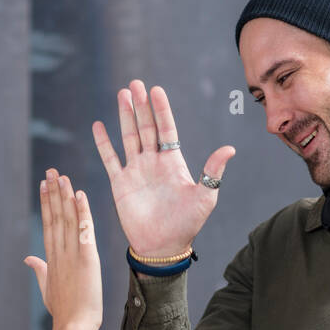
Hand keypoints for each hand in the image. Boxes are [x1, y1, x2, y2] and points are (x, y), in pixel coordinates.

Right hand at [26, 169, 102, 329]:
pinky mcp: (86, 258)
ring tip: (61, 176)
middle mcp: (59, 253)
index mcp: (52, 259)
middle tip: (52, 171)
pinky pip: (84, 230)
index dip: (47, 204)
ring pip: (67, 219)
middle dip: (53, 193)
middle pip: (55, 216)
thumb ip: (39, 270)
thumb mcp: (47, 288)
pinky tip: (80, 195)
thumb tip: (28, 259)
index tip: (44, 185)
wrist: (74, 326)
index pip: (49, 225)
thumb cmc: (63, 312)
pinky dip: (82, 212)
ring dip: (64, 196)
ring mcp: (71, 255)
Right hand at [91, 79, 235, 256]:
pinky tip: (98, 125)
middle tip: (135, 83)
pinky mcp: (120, 184)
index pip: (166, 129)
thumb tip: (230, 148)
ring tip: (122, 95)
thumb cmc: (187, 224)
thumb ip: (213, 171)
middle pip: (145, 127)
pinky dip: (104, 143)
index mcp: (173, 162)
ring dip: (125, 116)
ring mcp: (136, 171)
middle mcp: (153, 162)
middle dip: (141, 105)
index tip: (156, 90)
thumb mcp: (205, 196)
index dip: (161, 110)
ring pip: (128, 137)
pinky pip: (110, 159)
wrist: (163, 246)